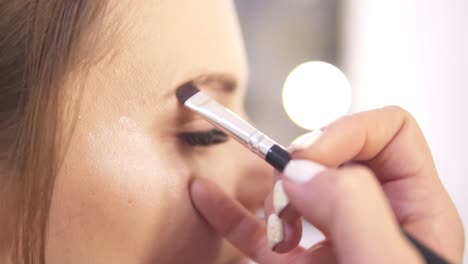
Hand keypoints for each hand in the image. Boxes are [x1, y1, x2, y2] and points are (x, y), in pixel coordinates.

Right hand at [190, 106, 463, 262]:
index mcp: (416, 209)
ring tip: (268, 220)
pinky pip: (259, 227)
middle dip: (304, 168)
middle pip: (337, 153)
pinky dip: (231, 209)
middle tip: (289, 205)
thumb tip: (303, 172)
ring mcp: (331, 240)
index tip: (310, 164)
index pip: (389, 132)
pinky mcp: (296, 263)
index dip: (346, 133)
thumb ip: (354, 210)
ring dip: (268, 190)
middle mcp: (375, 218)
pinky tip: (207, 196)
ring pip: (295, 187)